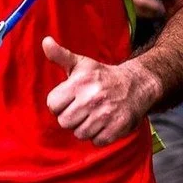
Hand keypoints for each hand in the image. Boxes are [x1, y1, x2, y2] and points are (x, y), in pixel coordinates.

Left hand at [42, 36, 157, 146]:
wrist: (136, 85)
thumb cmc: (102, 76)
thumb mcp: (81, 63)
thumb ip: (60, 55)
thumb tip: (45, 41)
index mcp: (80, 83)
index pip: (53, 104)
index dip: (59, 104)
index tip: (70, 99)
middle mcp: (92, 98)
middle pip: (64, 122)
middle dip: (71, 117)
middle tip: (82, 108)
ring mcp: (105, 114)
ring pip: (80, 133)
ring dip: (85, 127)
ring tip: (94, 115)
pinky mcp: (117, 128)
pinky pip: (97, 141)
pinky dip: (99, 135)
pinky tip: (104, 123)